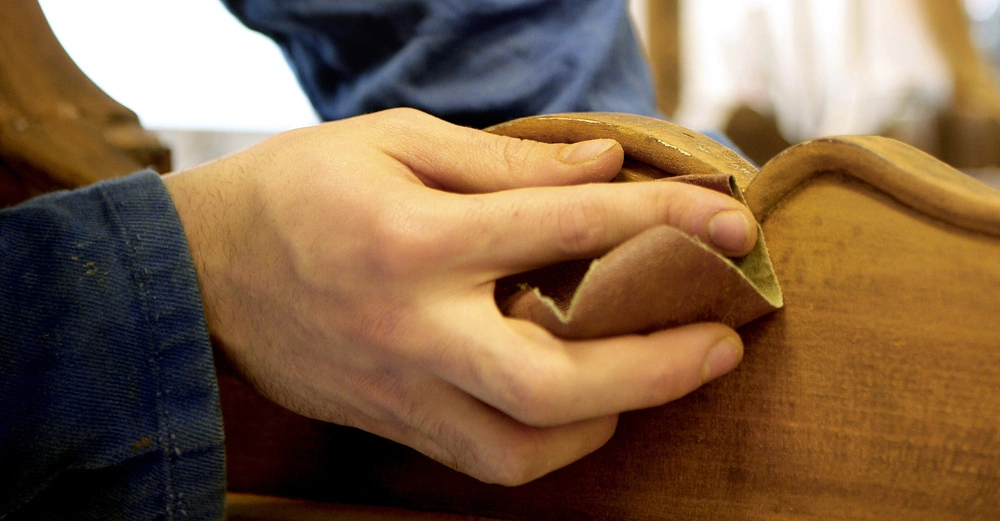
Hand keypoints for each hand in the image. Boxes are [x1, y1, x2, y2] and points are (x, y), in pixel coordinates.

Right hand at [162, 108, 756, 484]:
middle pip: (554, 380)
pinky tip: (580, 404)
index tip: (730, 224)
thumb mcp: (393, 142)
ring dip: (609, 418)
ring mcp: (399, 391)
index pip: (566, 231)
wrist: (201, 273)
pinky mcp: (391, 423)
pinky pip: (487, 460)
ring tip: (654, 376)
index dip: (663, 222)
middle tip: (723, 345)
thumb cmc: (297, 189)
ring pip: (524, 448)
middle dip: (657, 367)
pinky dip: (552, 442)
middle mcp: (410, 329)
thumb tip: (604, 167)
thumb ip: (504, 162)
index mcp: (412, 239)